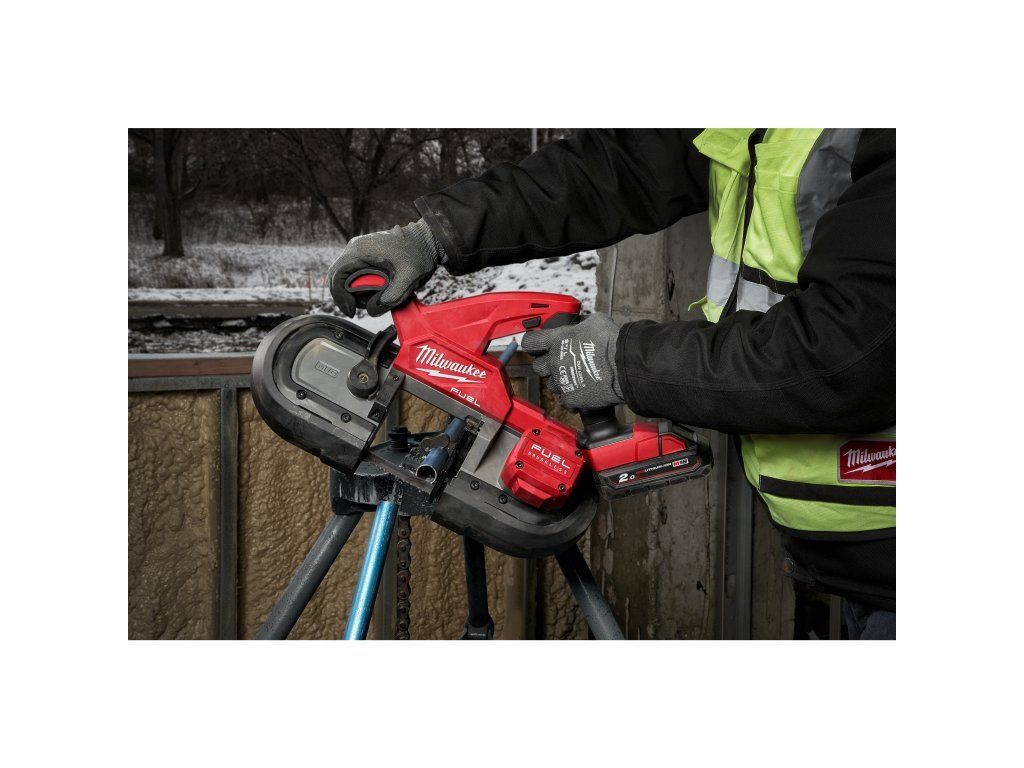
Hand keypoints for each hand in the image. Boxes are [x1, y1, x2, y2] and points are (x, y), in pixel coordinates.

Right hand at [328, 219, 443, 316]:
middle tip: (367, 305)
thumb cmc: (419, 254)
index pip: (337, 276)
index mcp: (360, 250)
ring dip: (357, 292)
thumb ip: (392, 296)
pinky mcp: (365, 255)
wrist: (427, 240)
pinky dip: (362, 286)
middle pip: (338, 278)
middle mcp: (355, 248)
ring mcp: (359, 251)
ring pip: (346, 277)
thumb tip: (372, 310)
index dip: (340, 296)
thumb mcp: (409, 278)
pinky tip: (378, 290)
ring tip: (378, 296)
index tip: (351, 311)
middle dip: (348, 296)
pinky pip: (355, 274)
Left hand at [521, 313, 623, 410]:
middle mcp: (555, 361)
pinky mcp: (571, 398)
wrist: (624, 366)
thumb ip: (582, 324)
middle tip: (561, 363)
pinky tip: (581, 392)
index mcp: (558, 340)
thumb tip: (583, 325)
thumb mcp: (596, 321)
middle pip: (538, 367)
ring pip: (552, 385)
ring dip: (561, 381)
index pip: (530, 342)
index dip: (533, 344)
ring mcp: (561, 381)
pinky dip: (571, 398)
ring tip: (576, 378)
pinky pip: (564, 401)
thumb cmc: (612, 342)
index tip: (537, 346)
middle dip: (547, 365)